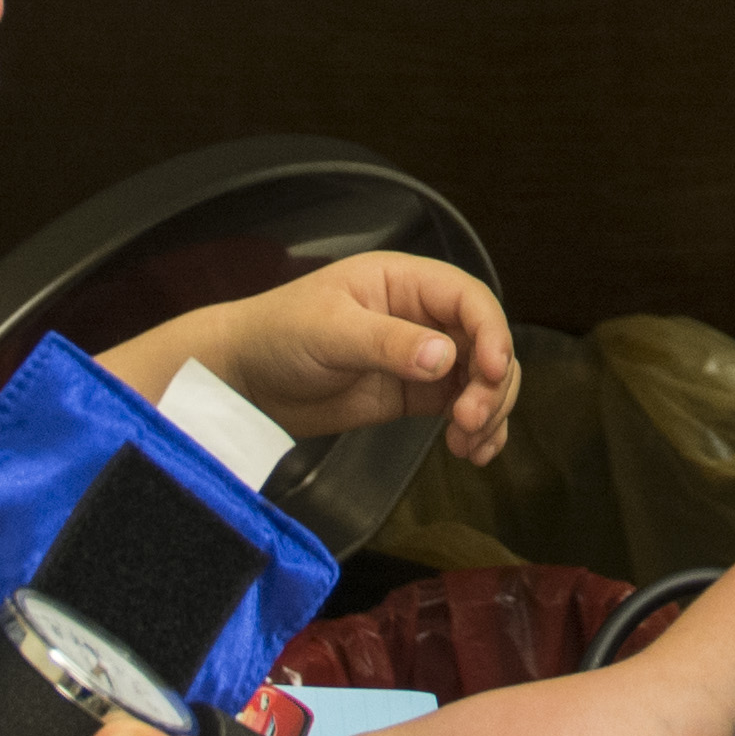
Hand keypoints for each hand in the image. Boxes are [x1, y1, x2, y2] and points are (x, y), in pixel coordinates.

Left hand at [146, 253, 514, 459]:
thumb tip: (445, 357)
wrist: (242, 379)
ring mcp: (418, 357)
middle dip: (491, 383)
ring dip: (488, 410)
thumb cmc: (277, 335)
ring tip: (468, 445)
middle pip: (484, 342)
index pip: (469, 299)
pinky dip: (476, 429)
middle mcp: (420, 315)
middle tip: (469, 420)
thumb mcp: (330, 332)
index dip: (491, 332)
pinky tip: (475, 453)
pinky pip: (458, 406)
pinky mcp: (411, 394)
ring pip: (479, 377)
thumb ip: (388, 343)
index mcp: (404, 282)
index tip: (492, 372)